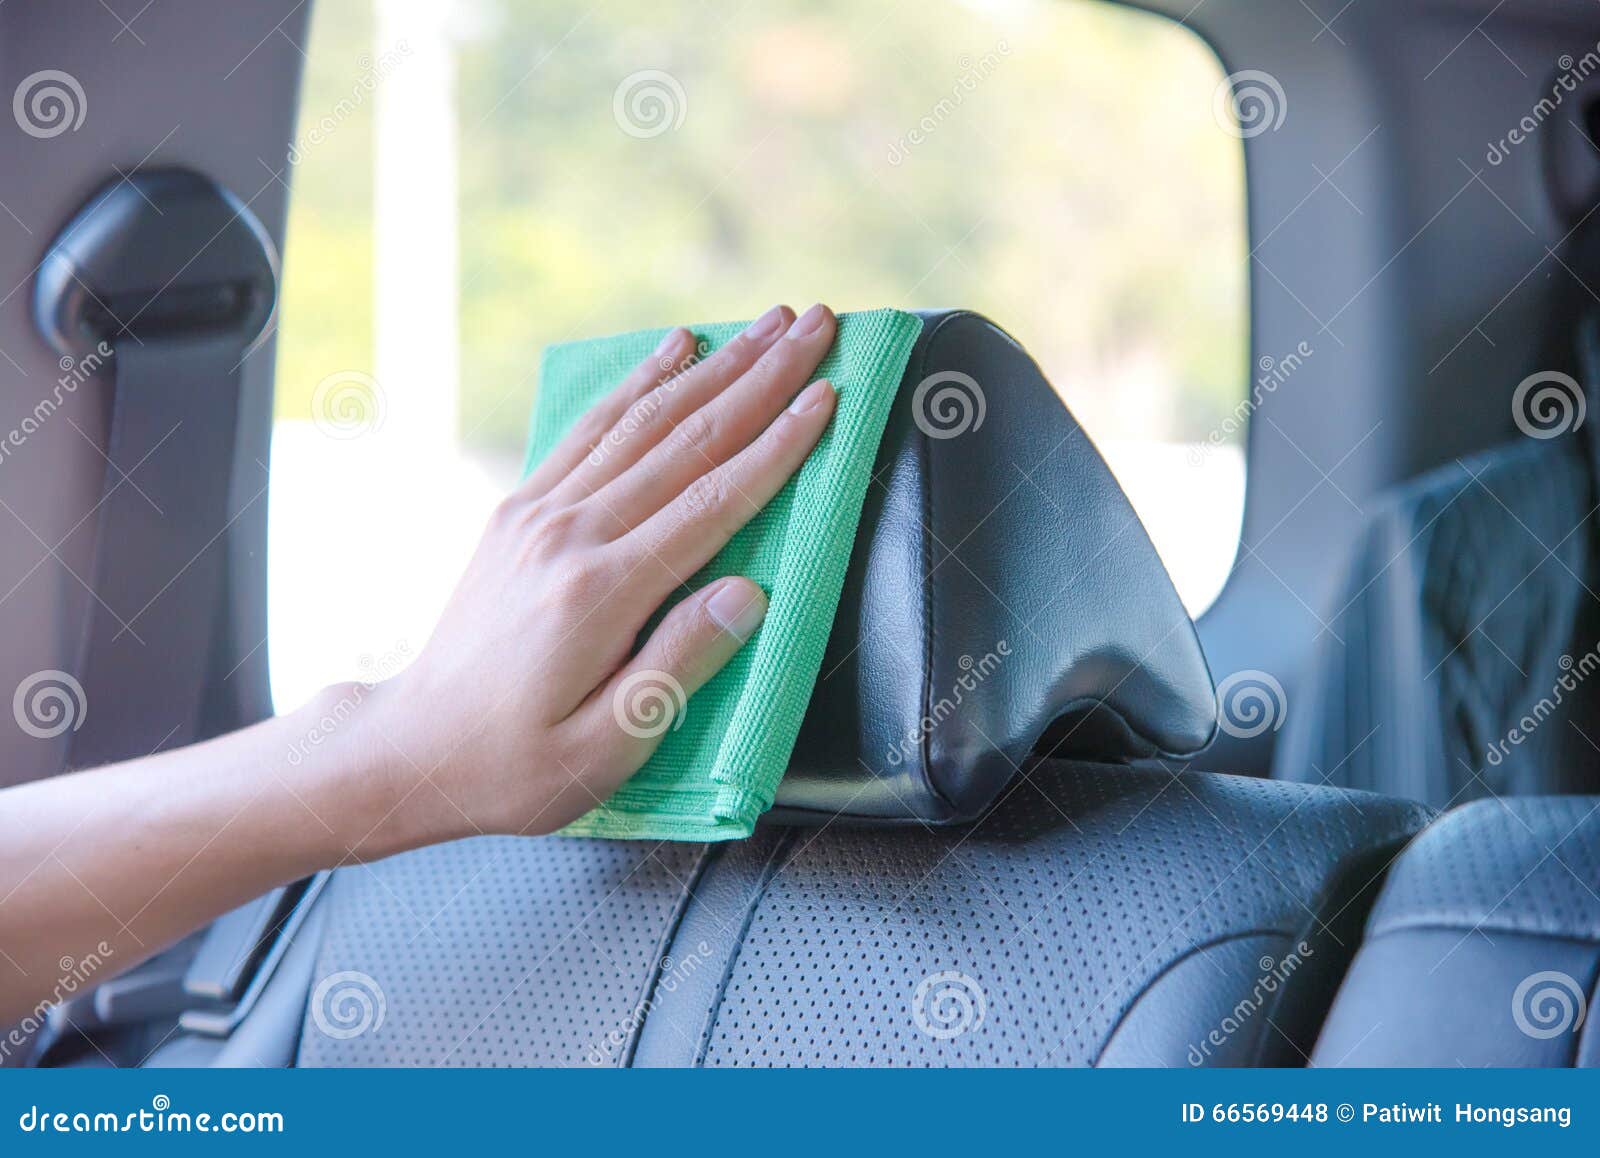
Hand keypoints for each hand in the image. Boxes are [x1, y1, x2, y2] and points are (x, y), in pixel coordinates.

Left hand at [359, 303, 838, 844]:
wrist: (415, 748)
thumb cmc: (516, 765)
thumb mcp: (605, 749)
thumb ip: (677, 667)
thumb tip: (748, 594)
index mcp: (601, 592)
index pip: (713, 502)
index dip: (778, 446)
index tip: (828, 396)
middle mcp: (570, 534)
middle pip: (686, 439)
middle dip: (761, 377)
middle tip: (818, 325)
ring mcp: (541, 514)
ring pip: (643, 420)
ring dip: (713, 366)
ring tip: (767, 323)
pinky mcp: (521, 510)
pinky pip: (592, 429)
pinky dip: (639, 383)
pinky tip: (673, 349)